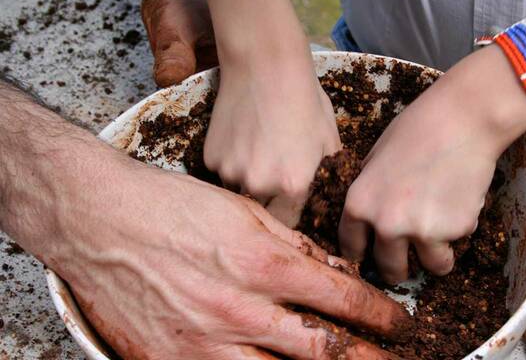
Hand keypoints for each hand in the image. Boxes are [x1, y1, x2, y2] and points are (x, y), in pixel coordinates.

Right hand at [0, 79, 406, 359]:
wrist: (99, 221)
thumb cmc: (171, 206)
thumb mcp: (243, 210)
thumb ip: (292, 245)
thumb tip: (333, 271)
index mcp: (263, 264)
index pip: (343, 300)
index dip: (381, 315)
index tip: (399, 324)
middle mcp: (240, 311)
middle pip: (325, 352)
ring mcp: (204, 345)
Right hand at [143, 0, 341, 226]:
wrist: (265, 65)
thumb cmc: (305, 101)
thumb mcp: (330, 143)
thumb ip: (326, 181)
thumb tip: (326, 204)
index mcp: (293, 186)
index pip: (291, 225)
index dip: (293, 214)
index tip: (293, 204)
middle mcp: (258, 186)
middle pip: (262, 212)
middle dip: (270, 201)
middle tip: (276, 173)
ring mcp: (230, 172)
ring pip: (240, 193)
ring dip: (249, 183)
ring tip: (260, 152)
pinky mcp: (210, 158)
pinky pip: (222, 173)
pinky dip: (231, 164)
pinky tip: (242, 140)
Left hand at [338, 47, 525, 283]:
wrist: (461, 120)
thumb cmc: (417, 130)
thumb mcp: (374, 160)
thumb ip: (368, 194)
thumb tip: (366, 220)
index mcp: (359, 205)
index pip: (352, 249)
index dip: (363, 255)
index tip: (372, 258)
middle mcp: (386, 224)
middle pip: (390, 269)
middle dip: (400, 269)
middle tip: (410, 259)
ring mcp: (421, 230)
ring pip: (431, 267)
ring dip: (436, 256)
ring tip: (442, 230)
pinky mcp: (455, 229)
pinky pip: (457, 244)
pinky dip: (460, 231)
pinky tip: (459, 201)